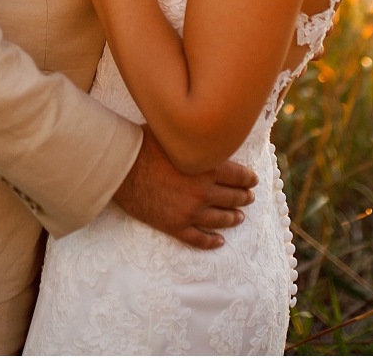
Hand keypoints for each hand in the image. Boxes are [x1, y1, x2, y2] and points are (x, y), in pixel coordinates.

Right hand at [111, 127, 258, 249]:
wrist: (119, 168)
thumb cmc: (143, 145)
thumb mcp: (174, 135)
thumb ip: (194, 139)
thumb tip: (203, 130)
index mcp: (207, 167)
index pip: (238, 175)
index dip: (248, 179)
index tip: (253, 180)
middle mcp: (203, 192)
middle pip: (233, 198)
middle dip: (244, 197)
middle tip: (249, 198)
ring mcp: (190, 211)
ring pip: (220, 219)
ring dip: (232, 218)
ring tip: (239, 218)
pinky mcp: (175, 226)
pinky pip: (198, 239)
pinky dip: (211, 241)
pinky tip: (218, 241)